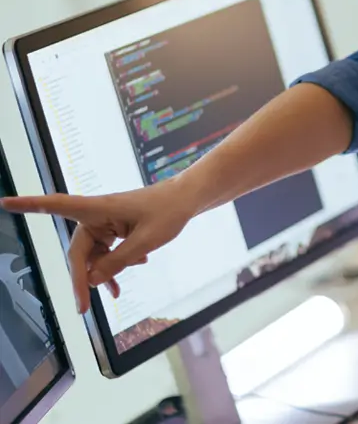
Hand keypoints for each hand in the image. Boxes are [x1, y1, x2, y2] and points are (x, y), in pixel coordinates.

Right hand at [0, 177, 199, 312]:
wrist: (187, 200)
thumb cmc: (168, 212)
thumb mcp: (146, 241)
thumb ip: (118, 262)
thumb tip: (91, 281)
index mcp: (98, 208)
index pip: (56, 205)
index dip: (29, 205)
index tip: (4, 202)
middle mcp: (96, 215)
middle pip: (79, 251)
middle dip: (82, 279)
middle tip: (83, 308)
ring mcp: (105, 223)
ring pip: (94, 255)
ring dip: (103, 274)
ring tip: (114, 295)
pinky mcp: (115, 229)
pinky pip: (106, 253)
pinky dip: (114, 266)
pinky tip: (123, 281)